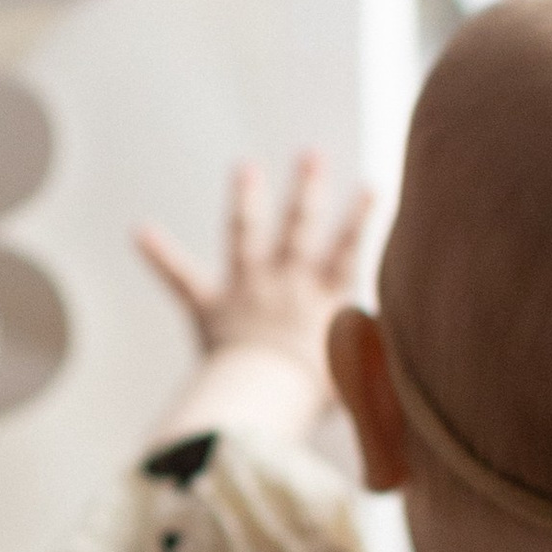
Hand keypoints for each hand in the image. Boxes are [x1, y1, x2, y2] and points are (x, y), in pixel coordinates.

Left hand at [135, 155, 372, 446]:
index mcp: (324, 298)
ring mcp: (246, 291)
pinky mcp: (209, 310)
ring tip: (245, 168)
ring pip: (246, 235)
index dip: (361, 217)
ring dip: (245, 200)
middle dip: (307, 190)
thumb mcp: (361, 383)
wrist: (263, 396)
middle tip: (310, 154)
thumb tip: (411, 377)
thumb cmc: (314, 395)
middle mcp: (286, 283)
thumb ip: (383, 371)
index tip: (371, 185)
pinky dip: (160, 255)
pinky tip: (139, 231)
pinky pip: (181, 279)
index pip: (348, 250)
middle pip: (299, 227)